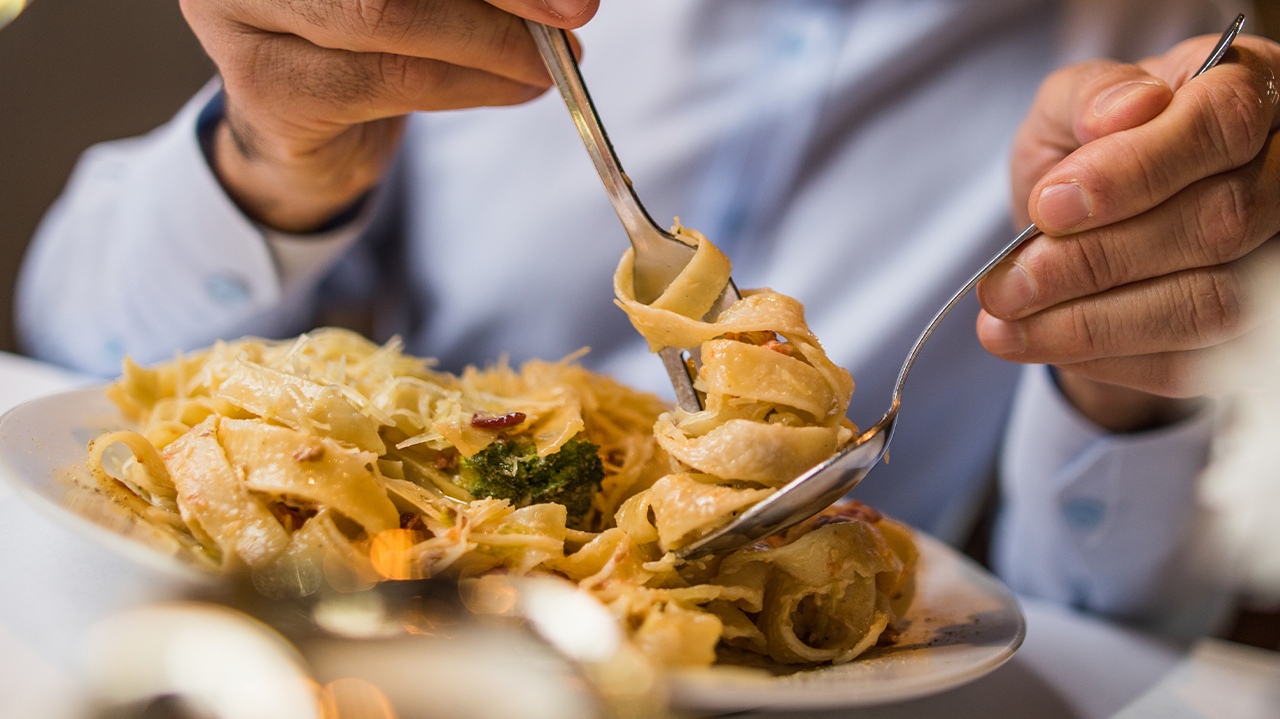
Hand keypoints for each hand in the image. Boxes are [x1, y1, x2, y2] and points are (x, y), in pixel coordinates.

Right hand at [180, 0, 596, 231]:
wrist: (300, 127)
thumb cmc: (363, 35)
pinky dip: (472, 84)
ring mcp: (243, 11)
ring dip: (494, 43)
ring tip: (549, 60)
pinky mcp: (265, 87)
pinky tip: (517, 86)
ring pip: (390, 16)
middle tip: (574, 12)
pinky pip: (393, 79)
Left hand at [977, 32, 1279, 431]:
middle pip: (1220, 221)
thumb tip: (1123, 111)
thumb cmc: (1082, 150)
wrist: (1082, 225)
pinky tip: (1042, 343)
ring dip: (1094, 323)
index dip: (1134, 171)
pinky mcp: (1251, 330)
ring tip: (1004, 324)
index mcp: (1247, 88)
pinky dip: (1108, 359)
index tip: (1049, 207)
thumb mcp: (1066, 108)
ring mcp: (1275, 255)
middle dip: (1095, 260)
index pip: (1220, 124)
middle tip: (1007, 285)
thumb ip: (1088, 97)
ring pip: (1212, 303)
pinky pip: (1194, 364)